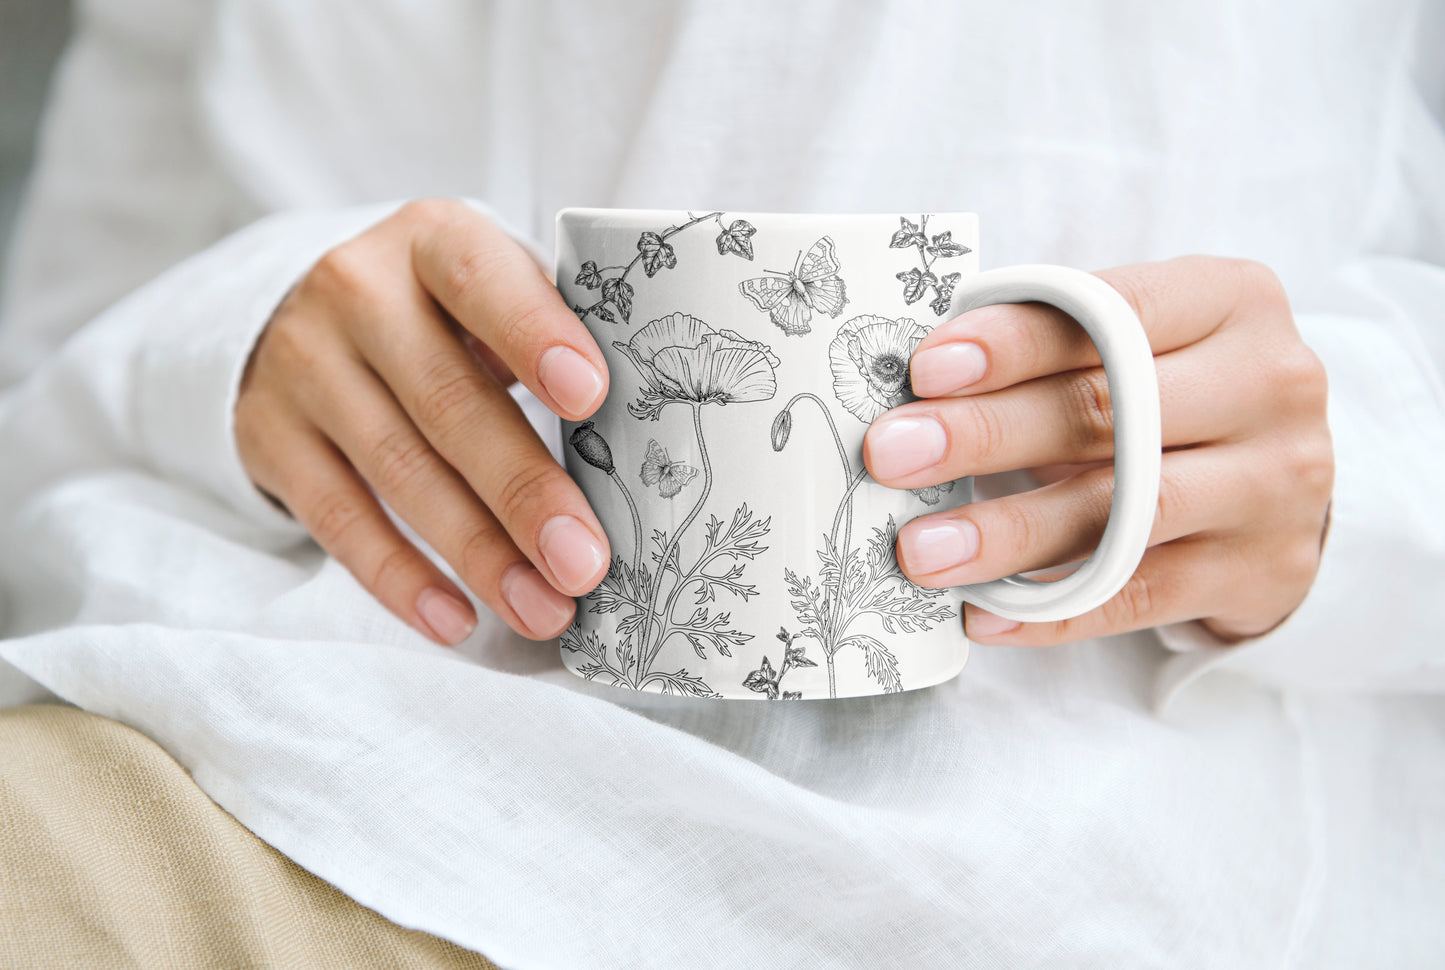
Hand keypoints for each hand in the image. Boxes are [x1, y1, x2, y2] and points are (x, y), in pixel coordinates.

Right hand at [237, 200, 611, 644]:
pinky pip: (339, 520)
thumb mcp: (493, 291)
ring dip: (478, 553)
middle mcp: (359, 292)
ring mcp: (306, 366)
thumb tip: (651, 446)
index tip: (591, 398)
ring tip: (544, 609)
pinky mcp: (271, 437)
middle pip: (447, 401)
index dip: (535, 336)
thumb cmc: (448, 315)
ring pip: (398, 470)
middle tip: (584, 562)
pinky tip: (457, 620)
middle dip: (523, 491)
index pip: (482, 279)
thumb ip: (555, 336)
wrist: (304, 317)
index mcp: (434, 241)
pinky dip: (400, 578)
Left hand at [864, 256, 1333, 644]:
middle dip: (987, 433)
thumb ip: (1051, 345)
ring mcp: (1276, 484)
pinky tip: (982, 615)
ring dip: (1010, 533)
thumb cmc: (1170, 392)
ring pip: (1127, 513)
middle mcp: (1268, 384)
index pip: (1112, 312)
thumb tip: (914, 387)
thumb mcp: (1135, 341)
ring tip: (921, 551)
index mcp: (1229, 300)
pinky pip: (1141, 597)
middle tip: (892, 455)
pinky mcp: (1262, 571)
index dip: (1014, 343)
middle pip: (1112, 410)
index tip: (925, 369)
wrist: (1283, 479)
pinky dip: (1055, 612)